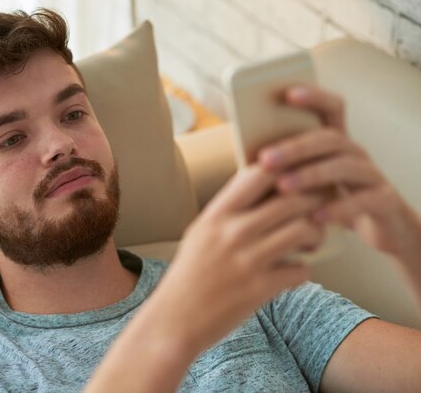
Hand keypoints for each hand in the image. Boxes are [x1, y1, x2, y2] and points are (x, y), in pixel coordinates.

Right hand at [149, 163, 324, 356]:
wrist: (174, 319)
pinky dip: (303, 271)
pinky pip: (301, 269)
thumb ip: (229, 210)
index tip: (293, 182)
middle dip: (312, 204)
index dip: (285, 171)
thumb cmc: (190, 274)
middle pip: (291, 200)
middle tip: (314, 213)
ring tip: (310, 243)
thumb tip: (265, 189)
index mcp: (216, 214)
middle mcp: (232, 232)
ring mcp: (247, 260)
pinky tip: (292, 272)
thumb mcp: (200, 233)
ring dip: (315, 235)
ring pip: (303, 230)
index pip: (259, 174)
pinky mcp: (259, 289)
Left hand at [258, 85, 420, 259]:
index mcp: (337, 142)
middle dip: (295, 147)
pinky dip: (338, 209)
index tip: (288, 93)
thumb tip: (248, 159)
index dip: (314, 97)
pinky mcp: (384, 201)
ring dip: (311, 175)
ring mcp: (372, 175)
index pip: (331, 108)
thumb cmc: (333, 199)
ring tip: (283, 187)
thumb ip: (288, 168)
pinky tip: (314, 217)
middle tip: (265, 159)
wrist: (380, 227)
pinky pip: (363, 201)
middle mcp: (356, 152)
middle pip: (329, 139)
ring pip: (345, 166)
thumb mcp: (310, 180)